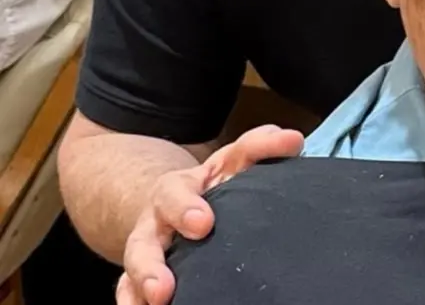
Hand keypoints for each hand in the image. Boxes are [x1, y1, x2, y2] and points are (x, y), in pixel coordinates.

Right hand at [115, 125, 304, 304]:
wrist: (174, 205)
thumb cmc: (217, 186)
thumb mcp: (237, 160)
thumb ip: (263, 148)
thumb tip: (292, 139)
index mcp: (186, 185)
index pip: (188, 186)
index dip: (192, 202)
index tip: (204, 223)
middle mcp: (163, 211)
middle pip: (162, 213)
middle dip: (176, 222)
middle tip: (197, 235)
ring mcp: (149, 241)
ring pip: (139, 253)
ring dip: (147, 273)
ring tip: (161, 295)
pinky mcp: (141, 271)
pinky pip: (127, 287)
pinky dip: (131, 300)